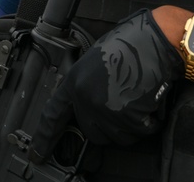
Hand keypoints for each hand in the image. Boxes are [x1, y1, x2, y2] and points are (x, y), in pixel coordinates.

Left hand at [30, 9, 183, 161]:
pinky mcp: (128, 116)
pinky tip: (150, 102)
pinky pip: (141, 131)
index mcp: (75, 81)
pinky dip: (150, 122)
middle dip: (109, 126)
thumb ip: (87, 85)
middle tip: (124, 106)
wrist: (155, 40)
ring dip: (132, 125)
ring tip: (138, 100)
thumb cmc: (131, 43)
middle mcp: (86, 97)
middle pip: (92, 132)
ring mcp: (106, 108)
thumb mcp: (96, 60)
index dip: (45, 137)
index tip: (38, 153)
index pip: (53, 115)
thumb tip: (89, 105)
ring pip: (118, 136)